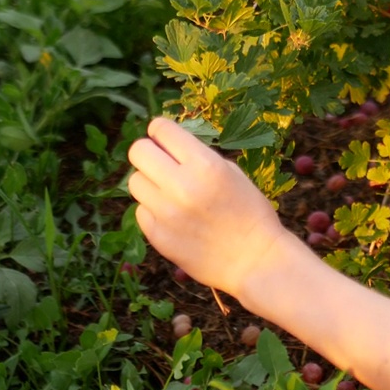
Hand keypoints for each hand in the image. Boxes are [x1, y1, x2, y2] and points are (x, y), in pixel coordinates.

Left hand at [127, 117, 292, 294]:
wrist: (255, 260)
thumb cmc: (250, 212)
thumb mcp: (231, 173)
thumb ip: (198, 157)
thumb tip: (166, 146)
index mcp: (205, 165)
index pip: (161, 130)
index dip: (160, 130)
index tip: (163, 137)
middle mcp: (181, 186)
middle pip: (138, 152)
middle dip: (148, 152)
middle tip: (160, 162)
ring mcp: (165, 213)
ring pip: (134, 181)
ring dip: (149, 182)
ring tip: (169, 192)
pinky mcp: (156, 236)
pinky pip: (141, 210)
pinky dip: (153, 209)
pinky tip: (173, 216)